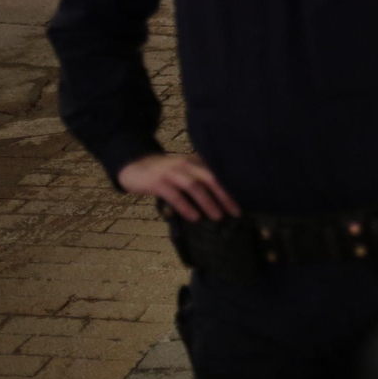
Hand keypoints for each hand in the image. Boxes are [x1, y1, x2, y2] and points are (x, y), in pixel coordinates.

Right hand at [118, 153, 238, 221]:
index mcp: (196, 161)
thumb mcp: (185, 171)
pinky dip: (186, 206)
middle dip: (225, 196)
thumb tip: (221, 201)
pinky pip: (174, 195)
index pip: (218, 174)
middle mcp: (187, 164)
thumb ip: (200, 179)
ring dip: (208, 202)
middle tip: (235, 213)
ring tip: (218, 217)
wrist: (135, 166)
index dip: (231, 188)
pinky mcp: (158, 182)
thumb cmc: (166, 173)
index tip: (242, 204)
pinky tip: (194, 217)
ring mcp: (172, 172)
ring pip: (194, 186)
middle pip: (210, 178)